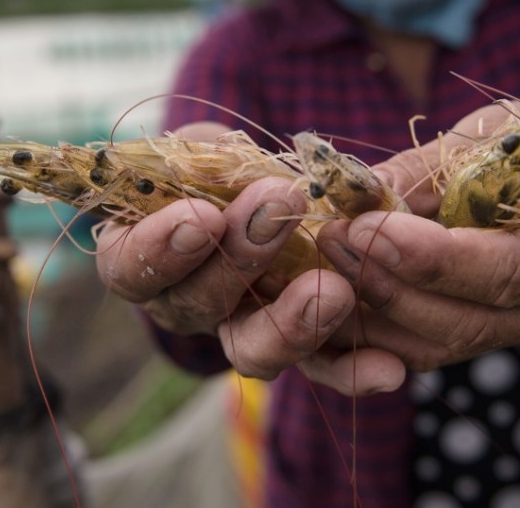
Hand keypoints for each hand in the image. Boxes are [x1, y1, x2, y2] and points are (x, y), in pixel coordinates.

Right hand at [95, 122, 404, 394]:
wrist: (253, 192)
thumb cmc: (212, 166)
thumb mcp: (201, 148)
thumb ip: (205, 155)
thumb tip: (228, 152)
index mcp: (141, 256)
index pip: (131, 266)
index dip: (162, 248)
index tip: (204, 216)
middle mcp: (182, 304)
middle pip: (196, 304)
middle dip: (239, 258)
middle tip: (280, 207)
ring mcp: (236, 330)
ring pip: (252, 350)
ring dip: (293, 322)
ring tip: (334, 290)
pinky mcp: (293, 345)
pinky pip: (318, 368)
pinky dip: (352, 371)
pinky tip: (388, 370)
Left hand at [314, 101, 519, 371]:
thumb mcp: (496, 132)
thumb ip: (430, 169)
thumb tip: (357, 191)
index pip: (509, 271)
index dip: (434, 259)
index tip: (370, 227)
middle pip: (467, 321)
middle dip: (389, 283)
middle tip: (334, 237)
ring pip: (439, 344)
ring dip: (371, 307)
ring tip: (328, 256)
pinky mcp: (492, 336)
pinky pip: (428, 346)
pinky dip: (377, 324)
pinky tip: (338, 287)